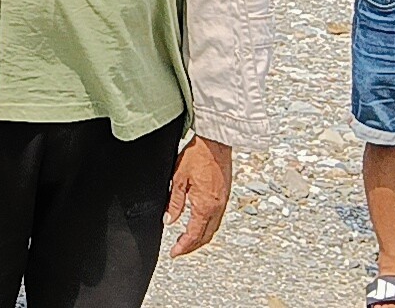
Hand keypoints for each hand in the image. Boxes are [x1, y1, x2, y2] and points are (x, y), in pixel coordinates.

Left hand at [166, 135, 231, 256]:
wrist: (216, 142)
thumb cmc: (198, 155)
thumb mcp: (178, 179)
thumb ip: (175, 202)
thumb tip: (169, 220)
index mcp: (205, 205)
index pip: (193, 234)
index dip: (183, 246)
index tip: (174, 253)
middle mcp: (217, 207)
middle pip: (206, 236)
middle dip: (192, 246)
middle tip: (179, 251)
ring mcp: (223, 202)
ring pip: (213, 228)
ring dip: (200, 238)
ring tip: (187, 241)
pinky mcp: (225, 195)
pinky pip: (217, 218)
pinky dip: (207, 227)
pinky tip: (199, 224)